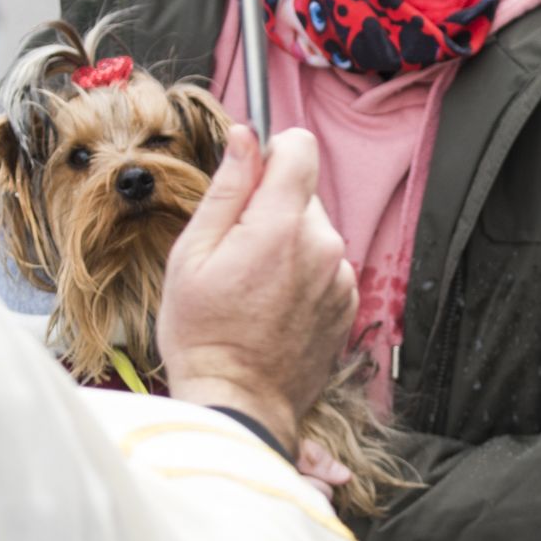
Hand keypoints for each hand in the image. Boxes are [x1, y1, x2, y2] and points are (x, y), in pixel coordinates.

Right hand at [158, 123, 356, 443]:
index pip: (300, 146)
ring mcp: (340, 276)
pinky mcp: (347, 302)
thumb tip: (245, 137)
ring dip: (287, 243)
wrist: (239, 403)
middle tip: (235, 253)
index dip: (271, 153)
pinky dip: (302, 273)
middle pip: (303, 191)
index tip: (249, 179)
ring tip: (252, 286)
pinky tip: (272, 304)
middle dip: (271, 208)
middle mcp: (323, 245)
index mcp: (282, 225)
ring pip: (313, 230)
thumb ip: (227, 189)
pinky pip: (325, 264)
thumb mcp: (192, 254)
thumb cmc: (204, 334)